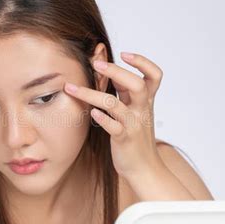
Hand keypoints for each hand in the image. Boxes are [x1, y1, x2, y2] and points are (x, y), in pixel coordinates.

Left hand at [64, 52, 164, 178]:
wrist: (145, 169)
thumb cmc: (137, 138)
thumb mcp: (135, 112)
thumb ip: (126, 93)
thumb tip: (110, 71)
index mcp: (146, 101)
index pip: (154, 75)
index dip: (142, 62)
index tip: (123, 54)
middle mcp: (142, 110)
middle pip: (136, 84)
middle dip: (115, 71)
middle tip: (96, 64)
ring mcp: (133, 125)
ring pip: (114, 105)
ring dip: (91, 94)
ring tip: (71, 88)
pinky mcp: (124, 139)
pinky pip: (114, 127)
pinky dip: (102, 119)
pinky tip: (91, 113)